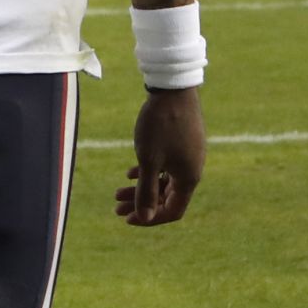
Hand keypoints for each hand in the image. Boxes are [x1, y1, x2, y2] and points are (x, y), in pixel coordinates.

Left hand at [114, 87, 205, 227]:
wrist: (173, 88)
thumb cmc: (160, 125)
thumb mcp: (148, 161)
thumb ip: (146, 191)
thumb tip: (144, 217)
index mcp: (189, 178)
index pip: (172, 211)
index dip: (150, 218)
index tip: (127, 218)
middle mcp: (192, 170)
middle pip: (166, 197)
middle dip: (140, 204)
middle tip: (115, 208)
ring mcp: (188, 156)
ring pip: (163, 181)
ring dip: (141, 188)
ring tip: (116, 192)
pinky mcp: (182, 143)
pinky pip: (166, 166)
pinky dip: (149, 172)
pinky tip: (130, 173)